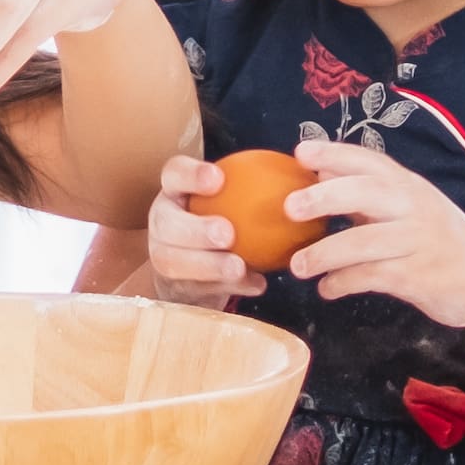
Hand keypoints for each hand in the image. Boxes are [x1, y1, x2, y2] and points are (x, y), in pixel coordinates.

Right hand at [136, 155, 249, 306]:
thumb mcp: (231, 200)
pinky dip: (228, 288)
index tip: (219, 178)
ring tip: (238, 267)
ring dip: (209, 266)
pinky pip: (196, 290)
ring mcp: (163, 257)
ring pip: (173, 263)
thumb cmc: (220, 220)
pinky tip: (255, 284)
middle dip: (194, 229)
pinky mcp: (174, 289)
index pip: (174, 174)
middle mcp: (162, 222)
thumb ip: (254, 188)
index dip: (191, 175)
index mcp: (174, 192)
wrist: (194, 268)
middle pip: (165, 224)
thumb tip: (302, 176)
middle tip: (226, 233)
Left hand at [280, 135, 464, 326]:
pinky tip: (327, 289)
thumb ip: (369, 196)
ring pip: (362, 241)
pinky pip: (371, 276)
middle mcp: (414, 207)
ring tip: (297, 266)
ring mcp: (417, 241)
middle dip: (324, 196)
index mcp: (409, 186)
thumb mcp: (412, 209)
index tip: (300, 152)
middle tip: (289, 207)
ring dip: (324, 254)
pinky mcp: (418, 276)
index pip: (369, 161)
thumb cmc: (442, 241)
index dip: (334, 153)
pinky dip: (342, 283)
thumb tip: (319, 175)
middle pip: (365, 192)